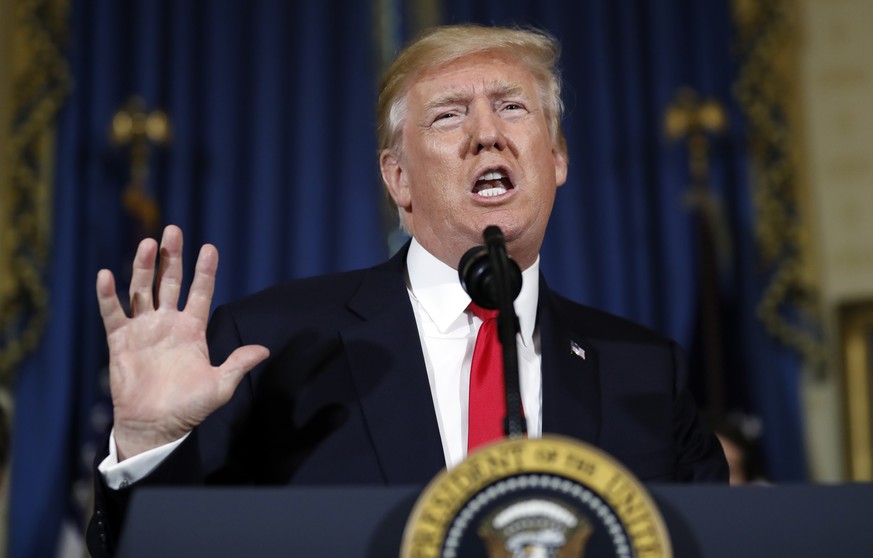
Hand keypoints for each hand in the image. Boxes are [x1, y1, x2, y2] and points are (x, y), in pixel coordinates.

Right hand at [96, 225, 268, 460]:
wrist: (155, 427)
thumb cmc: (188, 408)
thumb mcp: (220, 386)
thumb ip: (238, 364)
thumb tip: (265, 350)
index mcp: (192, 330)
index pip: (200, 292)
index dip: (205, 271)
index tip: (210, 248)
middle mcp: (168, 323)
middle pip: (170, 282)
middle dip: (172, 257)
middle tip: (173, 231)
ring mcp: (143, 330)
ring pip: (142, 290)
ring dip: (143, 267)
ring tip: (147, 244)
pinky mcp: (120, 340)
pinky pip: (113, 313)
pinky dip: (109, 295)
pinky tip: (108, 275)